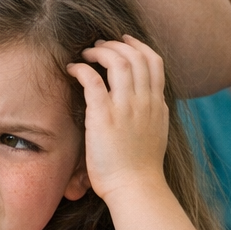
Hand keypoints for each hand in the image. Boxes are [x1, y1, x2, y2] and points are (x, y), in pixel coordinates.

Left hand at [66, 36, 170, 201]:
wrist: (136, 188)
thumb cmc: (141, 168)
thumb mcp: (156, 133)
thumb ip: (153, 113)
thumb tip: (150, 101)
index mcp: (157, 105)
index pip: (154, 62)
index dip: (138, 46)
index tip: (125, 40)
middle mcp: (144, 101)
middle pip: (136, 56)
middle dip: (116, 44)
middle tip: (99, 44)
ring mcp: (126, 107)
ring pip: (117, 61)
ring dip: (100, 51)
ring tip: (86, 53)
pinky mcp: (104, 116)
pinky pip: (92, 79)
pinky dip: (82, 68)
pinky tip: (72, 69)